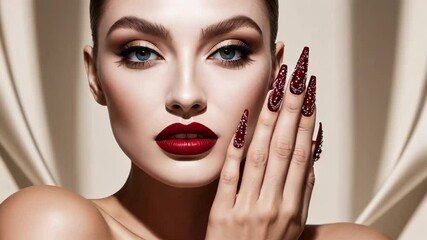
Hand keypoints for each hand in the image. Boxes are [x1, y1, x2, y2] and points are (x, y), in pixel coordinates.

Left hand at [206, 47, 322, 239]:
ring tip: (274, 89)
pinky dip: (236, 148)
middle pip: (283, 148)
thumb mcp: (295, 222)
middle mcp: (273, 206)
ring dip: (267, 120)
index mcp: (293, 208)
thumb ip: (304, 188)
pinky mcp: (222, 213)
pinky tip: (242, 122)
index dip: (305, 120)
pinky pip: (230, 176)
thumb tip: (311, 148)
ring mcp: (247, 209)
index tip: (308, 91)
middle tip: (294, 75)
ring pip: (259, 156)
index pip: (301, 154)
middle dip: (290, 108)